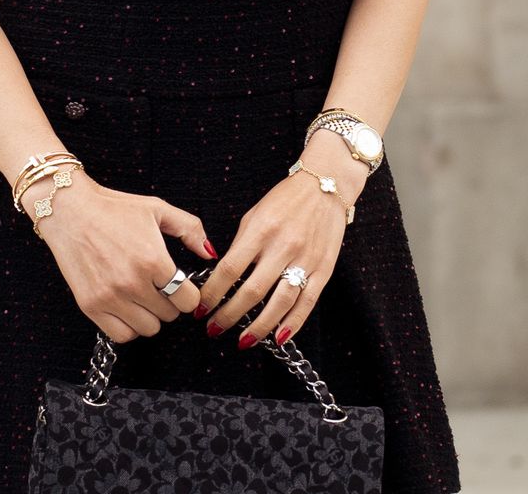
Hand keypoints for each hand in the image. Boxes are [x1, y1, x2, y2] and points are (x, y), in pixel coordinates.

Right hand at [27, 171, 214, 342]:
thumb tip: (210, 254)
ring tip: (142, 296)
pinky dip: (128, 326)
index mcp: (153, 260)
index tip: (181, 285)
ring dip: (150, 315)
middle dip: (169, 302)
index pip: (187, 300)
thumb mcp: (157, 209)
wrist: (69, 210)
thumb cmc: (114, 208)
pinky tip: (127, 307)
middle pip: (169, 316)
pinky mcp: (90, 306)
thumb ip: (190, 229)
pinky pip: (121, 335)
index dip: (189, 293)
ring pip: (148, 329)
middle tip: (159, 286)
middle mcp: (132, 282)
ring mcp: (110, 297)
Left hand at [195, 134, 367, 348]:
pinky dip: (292, 324)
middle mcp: (283, 247)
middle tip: (213, 329)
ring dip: (259, 327)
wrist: (326, 186)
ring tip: (243, 341)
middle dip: (228, 316)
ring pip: (280, 303)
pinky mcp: (324, 269)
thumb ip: (240, 246)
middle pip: (251, 291)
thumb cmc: (286, 199)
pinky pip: (307, 303)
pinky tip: (278, 338)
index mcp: (261, 230)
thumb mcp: (254, 215)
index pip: (229, 270)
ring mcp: (306, 260)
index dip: (212, 294)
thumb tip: (223, 278)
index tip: (201, 309)